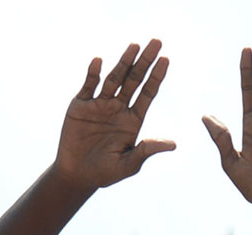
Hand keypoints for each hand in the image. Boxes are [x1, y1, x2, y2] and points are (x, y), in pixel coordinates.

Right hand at [53, 40, 174, 191]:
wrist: (78, 175)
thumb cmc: (105, 173)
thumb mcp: (129, 164)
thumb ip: (147, 151)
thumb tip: (173, 144)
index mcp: (133, 120)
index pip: (148, 93)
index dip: (156, 77)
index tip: (166, 59)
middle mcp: (118, 108)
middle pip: (134, 80)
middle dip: (145, 62)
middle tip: (156, 42)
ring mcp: (100, 105)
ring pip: (114, 79)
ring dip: (124, 62)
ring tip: (134, 46)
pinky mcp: (80, 106)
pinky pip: (88, 86)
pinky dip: (93, 74)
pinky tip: (99, 61)